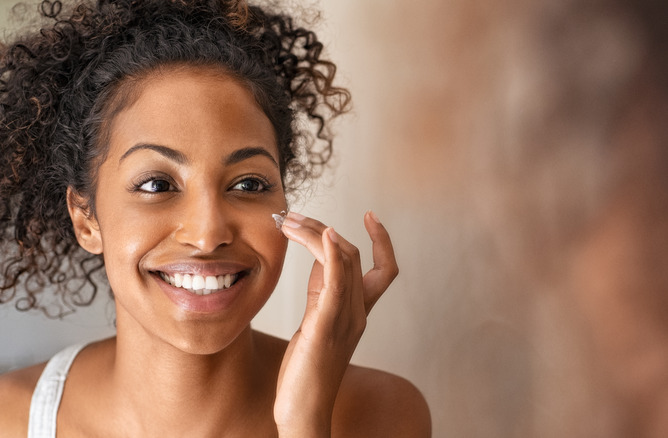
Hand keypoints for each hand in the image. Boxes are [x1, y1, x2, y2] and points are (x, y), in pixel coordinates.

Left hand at [273, 211, 398, 436]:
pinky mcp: (325, 326)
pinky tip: (324, 234)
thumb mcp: (316, 321)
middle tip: (292, 217)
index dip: (382, 240)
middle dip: (323, 228)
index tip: (370, 214)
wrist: (303, 409)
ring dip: (317, 232)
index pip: (384, 269)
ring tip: (290, 221)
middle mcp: (358, 313)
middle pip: (353, 255)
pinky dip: (331, 253)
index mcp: (358, 312)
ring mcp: (345, 319)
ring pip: (343, 261)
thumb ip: (322, 291)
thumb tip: (319, 257)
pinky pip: (336, 283)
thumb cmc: (307, 369)